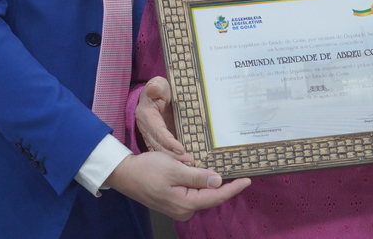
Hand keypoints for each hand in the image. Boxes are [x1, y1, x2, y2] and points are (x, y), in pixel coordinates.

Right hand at [107, 151, 250, 219]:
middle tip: (216, 164)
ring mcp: (178, 207)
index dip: (233, 188)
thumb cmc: (147, 170)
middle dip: (213, 178)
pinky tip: (185, 167)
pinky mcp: (174, 201)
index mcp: (186, 203)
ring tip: (187, 162)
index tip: (247, 180)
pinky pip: (190, 190)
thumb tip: (218, 181)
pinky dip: (192, 178)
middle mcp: (184, 209)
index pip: (216, 196)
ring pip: (199, 191)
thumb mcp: (175, 168)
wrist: (125, 174)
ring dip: (200, 176)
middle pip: (209, 194)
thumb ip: (198, 176)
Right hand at [136, 77, 189, 161]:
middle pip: (158, 145)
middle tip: (189, 162)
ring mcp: (150, 135)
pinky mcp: (156, 140)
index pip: (157, 131)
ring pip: (160, 151)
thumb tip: (153, 87)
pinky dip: (173, 159)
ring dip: (173, 160)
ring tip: (189, 165)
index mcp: (146, 115)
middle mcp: (146, 128)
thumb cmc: (158, 89)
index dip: (168, 141)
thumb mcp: (158, 85)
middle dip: (172, 156)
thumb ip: (156, 86)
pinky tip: (184, 165)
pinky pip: (163, 151)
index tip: (181, 149)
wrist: (154, 93)